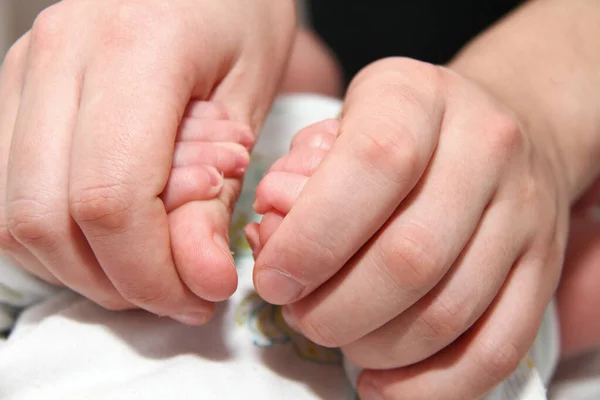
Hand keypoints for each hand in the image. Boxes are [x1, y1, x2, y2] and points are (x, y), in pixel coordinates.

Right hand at [0, 0, 294, 323]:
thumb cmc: (240, 16)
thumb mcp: (249, 102)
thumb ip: (215, 195)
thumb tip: (196, 279)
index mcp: (130, 49)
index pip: (109, 200)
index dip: (151, 272)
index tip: (203, 294)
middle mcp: (55, 57)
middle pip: (46, 219)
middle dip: (116, 282)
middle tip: (180, 293)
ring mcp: (21, 70)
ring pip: (13, 215)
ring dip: (82, 268)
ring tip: (149, 268)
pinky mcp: (15, 89)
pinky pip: (8, 191)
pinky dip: (56, 237)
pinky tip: (110, 238)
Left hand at [252, 57, 570, 398]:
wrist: (505, 125)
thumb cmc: (406, 129)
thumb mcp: (344, 121)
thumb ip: (301, 174)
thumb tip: (271, 239)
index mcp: (419, 97)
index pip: (372, 165)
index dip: (312, 238)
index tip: (274, 278)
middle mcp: (485, 148)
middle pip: (409, 257)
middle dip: (334, 308)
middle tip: (299, 313)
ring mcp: (524, 212)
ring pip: (447, 313)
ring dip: (373, 347)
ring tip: (337, 336)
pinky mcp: (542, 268)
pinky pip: (494, 350)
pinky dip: (430, 387)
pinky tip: (382, 386)